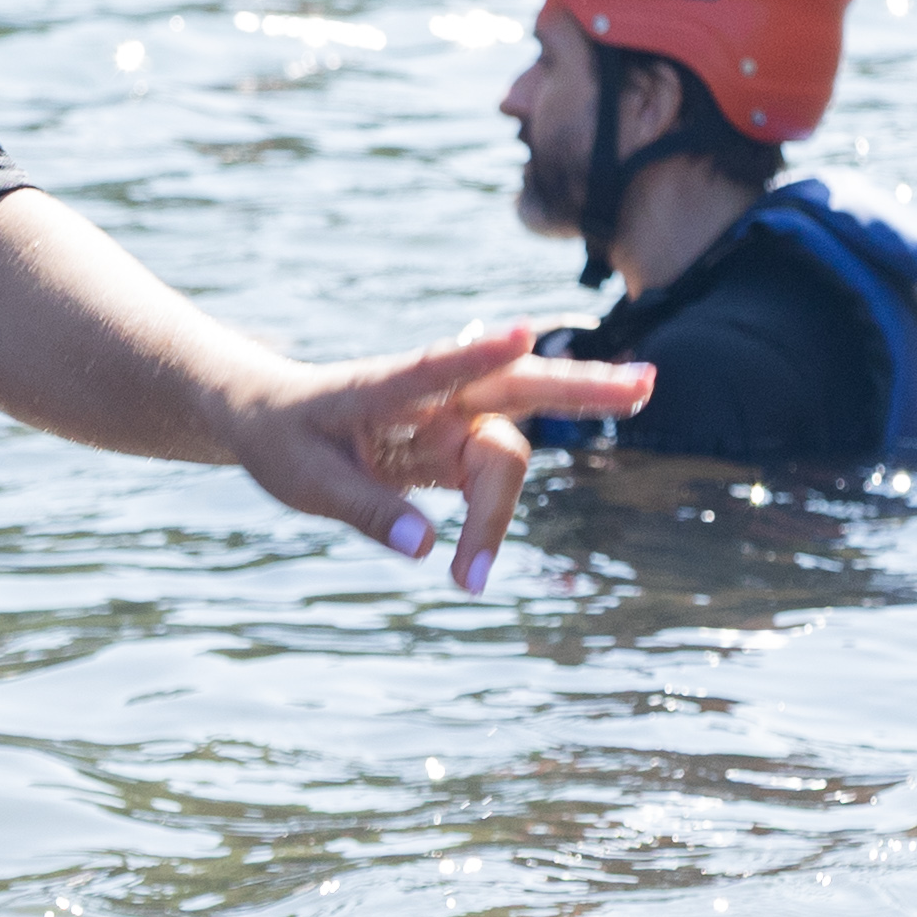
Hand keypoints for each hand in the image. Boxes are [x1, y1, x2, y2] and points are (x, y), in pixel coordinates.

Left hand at [214, 323, 651, 597]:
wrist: (268, 418)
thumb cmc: (281, 439)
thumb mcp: (304, 480)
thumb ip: (364, 508)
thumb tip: (426, 548)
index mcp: (380, 386)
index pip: (434, 367)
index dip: (478, 353)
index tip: (520, 334)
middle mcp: (428, 396)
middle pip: (515, 388)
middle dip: (581, 389)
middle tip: (647, 387)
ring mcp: (448, 419)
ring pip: (507, 451)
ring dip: (499, 514)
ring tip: (466, 582)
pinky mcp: (454, 448)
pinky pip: (491, 479)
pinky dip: (495, 517)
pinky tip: (478, 563)